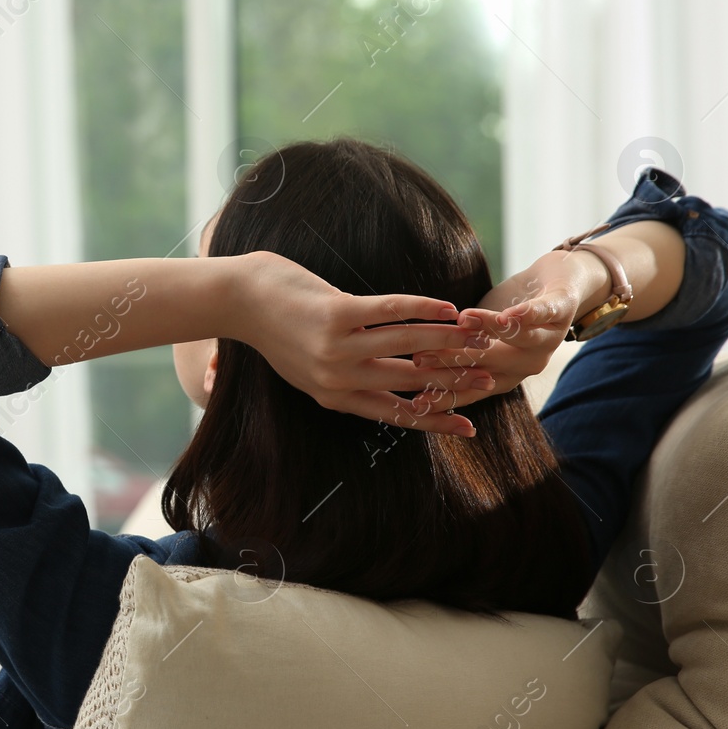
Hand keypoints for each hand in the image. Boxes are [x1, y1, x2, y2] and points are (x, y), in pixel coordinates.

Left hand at [236, 251, 496, 436]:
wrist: (238, 300)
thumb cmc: (276, 328)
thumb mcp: (308, 366)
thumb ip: (347, 375)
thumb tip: (388, 374)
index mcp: (333, 396)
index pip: (395, 413)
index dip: (435, 419)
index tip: (469, 427)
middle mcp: (336, 378)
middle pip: (409, 381)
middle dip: (453, 379)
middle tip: (489, 376)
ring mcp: (335, 346)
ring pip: (406, 345)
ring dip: (447, 340)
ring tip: (477, 337)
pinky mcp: (335, 312)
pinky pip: (390, 311)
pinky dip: (422, 308)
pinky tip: (447, 308)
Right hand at [411, 253, 586, 403]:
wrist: (563, 281)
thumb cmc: (514, 313)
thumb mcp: (480, 338)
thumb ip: (454, 352)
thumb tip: (409, 366)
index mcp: (504, 373)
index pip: (470, 389)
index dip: (444, 395)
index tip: (416, 403)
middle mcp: (526, 363)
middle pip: (488, 365)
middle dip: (453, 361)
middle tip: (422, 356)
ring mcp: (547, 338)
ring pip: (518, 340)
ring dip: (491, 332)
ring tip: (464, 323)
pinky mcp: (561, 308)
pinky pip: (545, 312)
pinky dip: (530, 314)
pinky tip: (512, 315)